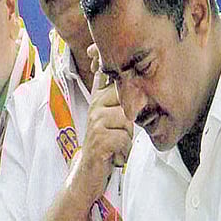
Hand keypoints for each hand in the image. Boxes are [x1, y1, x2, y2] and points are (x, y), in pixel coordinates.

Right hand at [88, 44, 129, 167]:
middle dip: (131, 117)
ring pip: (128, 120)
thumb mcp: (111, 119)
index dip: (101, 59)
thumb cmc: (105, 145)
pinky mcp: (99, 137)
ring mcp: (95, 122)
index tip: (94, 48)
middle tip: (119, 133)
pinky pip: (125, 137)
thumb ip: (115, 100)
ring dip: (129, 137)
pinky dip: (124, 149)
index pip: (104, 74)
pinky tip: (114, 153)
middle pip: (127, 98)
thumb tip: (122, 77)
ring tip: (117, 144)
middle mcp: (95, 107)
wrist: (89, 171)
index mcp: (99, 100)